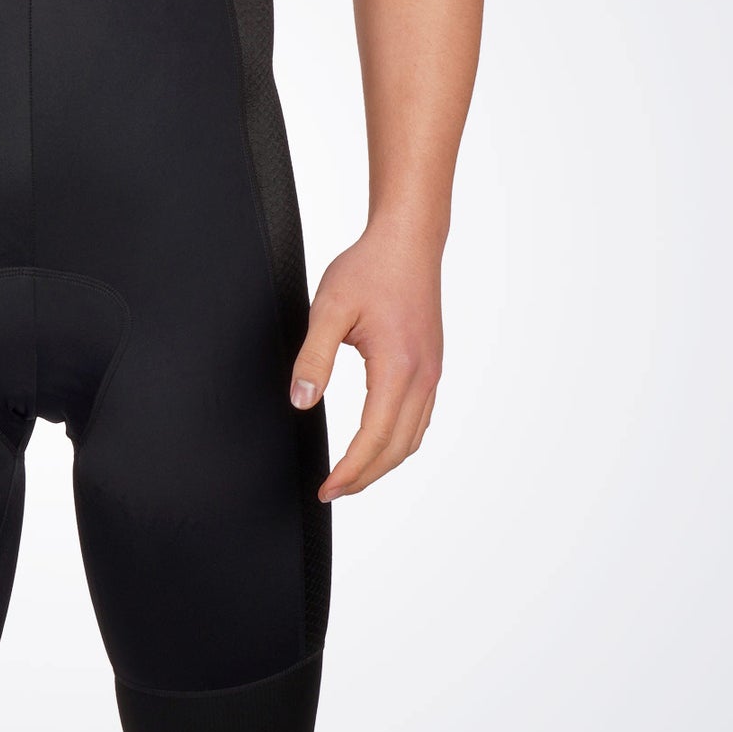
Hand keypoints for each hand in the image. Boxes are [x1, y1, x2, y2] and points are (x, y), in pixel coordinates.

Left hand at [289, 220, 444, 499]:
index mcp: (398, 367)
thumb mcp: (328, 308)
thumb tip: (301, 400)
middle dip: (365, 477)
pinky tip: (378, 444)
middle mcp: (422, 376)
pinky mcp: (431, 366)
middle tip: (332, 490)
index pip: (374, 438)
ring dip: (383, 463)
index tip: (326, 488)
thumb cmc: (369, 269)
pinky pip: (420, 419)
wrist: (408, 241)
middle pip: (397, 448)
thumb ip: (313, 357)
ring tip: (352, 475)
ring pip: (412, 437)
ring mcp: (432, 373)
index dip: (349, 470)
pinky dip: (398, 442)